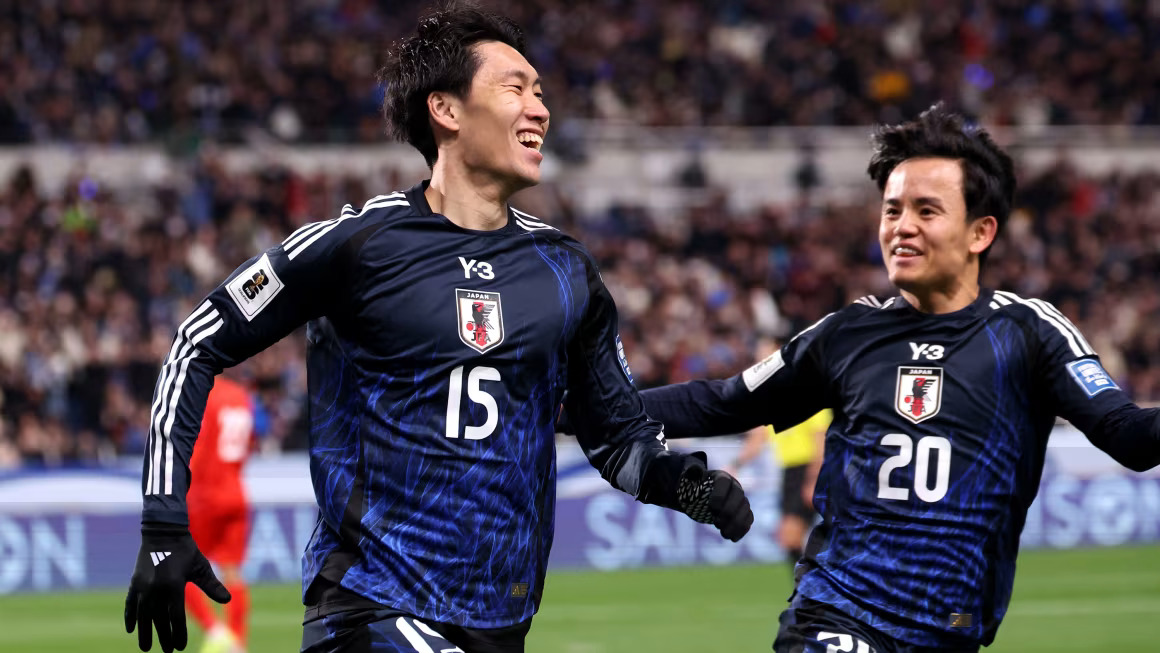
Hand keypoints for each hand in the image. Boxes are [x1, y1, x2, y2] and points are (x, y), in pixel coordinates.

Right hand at [125, 523, 230, 651]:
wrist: (163, 532)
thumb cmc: (186, 550)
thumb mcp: (201, 567)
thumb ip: (212, 586)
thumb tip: (229, 600)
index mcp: (173, 586)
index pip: (175, 618)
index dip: (178, 634)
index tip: (180, 648)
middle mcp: (155, 589)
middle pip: (159, 620)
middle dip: (163, 638)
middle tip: (167, 652)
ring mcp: (142, 587)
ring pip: (143, 616)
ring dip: (144, 633)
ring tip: (146, 648)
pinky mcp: (134, 583)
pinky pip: (130, 605)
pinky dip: (130, 617)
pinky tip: (131, 629)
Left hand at [677, 466, 753, 541]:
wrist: (705, 498)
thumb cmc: (697, 489)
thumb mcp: (692, 482)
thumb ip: (692, 475)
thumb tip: (693, 470)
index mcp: (721, 477)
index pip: (724, 482)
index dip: (719, 495)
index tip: (711, 508)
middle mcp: (735, 486)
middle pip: (738, 497)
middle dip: (728, 512)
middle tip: (716, 522)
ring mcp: (742, 500)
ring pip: (745, 510)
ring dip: (736, 524)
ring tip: (724, 534)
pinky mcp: (744, 512)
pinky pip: (748, 519)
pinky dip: (742, 530)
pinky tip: (733, 538)